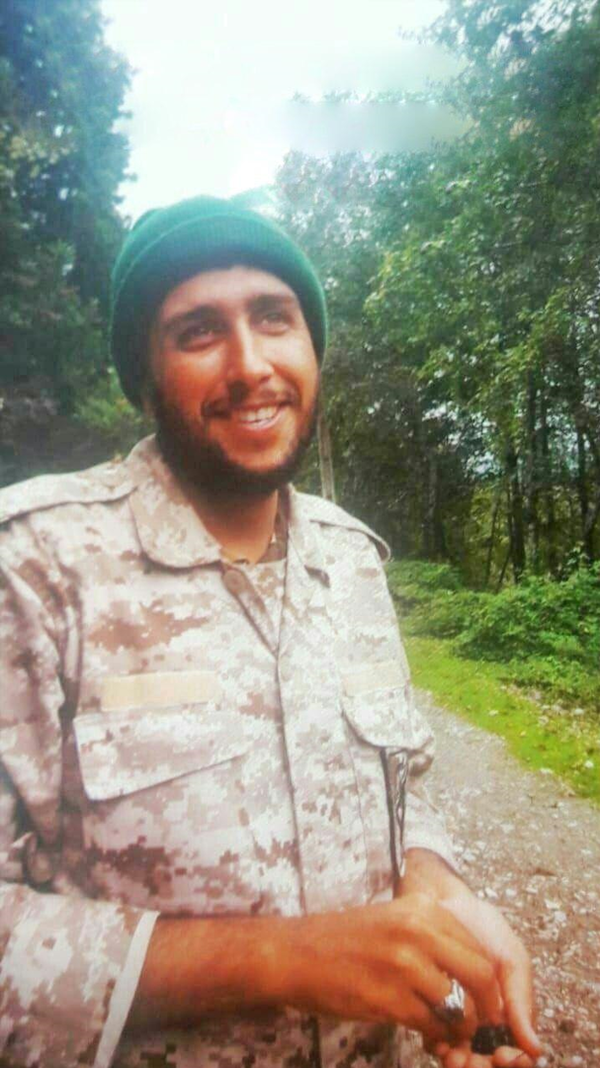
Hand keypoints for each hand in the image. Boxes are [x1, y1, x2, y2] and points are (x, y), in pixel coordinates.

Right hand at [272, 892, 502, 1044]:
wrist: (295, 953)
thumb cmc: (345, 940)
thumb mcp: (394, 919)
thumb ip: (432, 936)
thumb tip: (474, 971)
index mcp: (422, 908)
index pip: (478, 946)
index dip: (489, 979)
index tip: (487, 998)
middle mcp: (417, 931)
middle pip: (479, 974)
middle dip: (487, 1005)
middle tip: (483, 1023)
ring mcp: (403, 965)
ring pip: (458, 1005)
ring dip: (460, 1026)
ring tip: (451, 1031)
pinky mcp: (388, 998)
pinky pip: (430, 1024)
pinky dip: (435, 1035)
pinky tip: (427, 1033)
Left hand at [400, 850, 541, 1066]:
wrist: (445, 903)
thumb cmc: (485, 929)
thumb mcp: (511, 961)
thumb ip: (521, 1001)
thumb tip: (534, 1049)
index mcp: (508, 1013)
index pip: (514, 1052)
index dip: (510, 1060)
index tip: (501, 1055)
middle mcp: (484, 1022)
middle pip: (486, 1059)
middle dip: (480, 1064)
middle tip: (469, 1060)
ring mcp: (458, 1018)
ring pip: (461, 1055)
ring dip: (458, 1060)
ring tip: (452, 1054)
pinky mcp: (432, 1010)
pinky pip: (436, 1038)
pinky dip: (437, 1044)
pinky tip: (436, 1040)